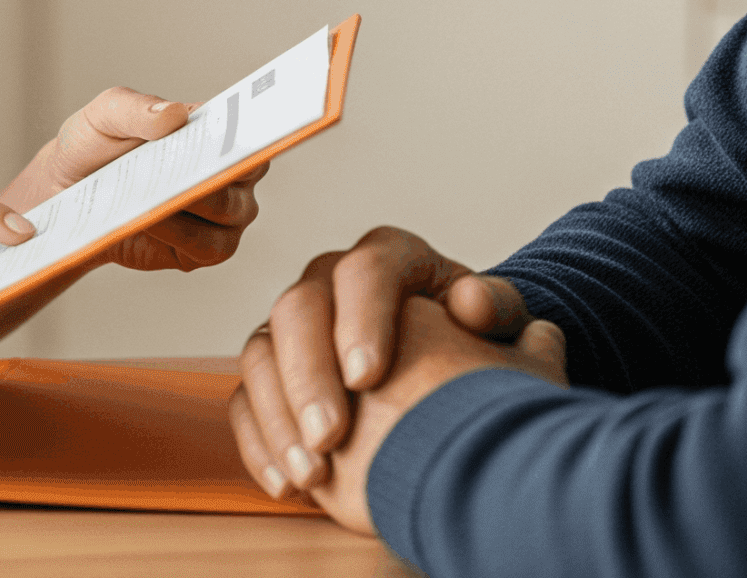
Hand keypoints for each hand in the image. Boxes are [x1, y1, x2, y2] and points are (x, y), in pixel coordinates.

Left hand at [1, 87, 265, 270]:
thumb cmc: (96, 145)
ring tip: (149, 197)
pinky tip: (146, 221)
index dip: (258, 128)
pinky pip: (205, 247)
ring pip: (227, 214)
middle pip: (242, 173)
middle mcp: (231, 174)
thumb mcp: (107, 115)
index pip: (252, 128)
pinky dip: (177, 235)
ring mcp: (222, 216)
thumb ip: (139, 109)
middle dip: (210, 170)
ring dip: (188, 204)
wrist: (67, 192)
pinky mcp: (202, 251)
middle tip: (178, 168)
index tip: (245, 127)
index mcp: (218, 132)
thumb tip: (175, 115)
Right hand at [224, 227, 556, 511]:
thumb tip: (472, 304)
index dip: (361, 321)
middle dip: (309, 376)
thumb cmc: (479, 349)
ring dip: (279, 416)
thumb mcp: (500, 325)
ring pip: (261, 354)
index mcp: (389, 259)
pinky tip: (288, 487)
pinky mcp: (273, 373)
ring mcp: (295, 328)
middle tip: (330, 436)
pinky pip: (246, 401)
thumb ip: (497, 309)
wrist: (454, 382)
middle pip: (299, 309)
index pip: (364, 271)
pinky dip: (261, 445)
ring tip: (312, 474)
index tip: (369, 378)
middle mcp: (330, 282)